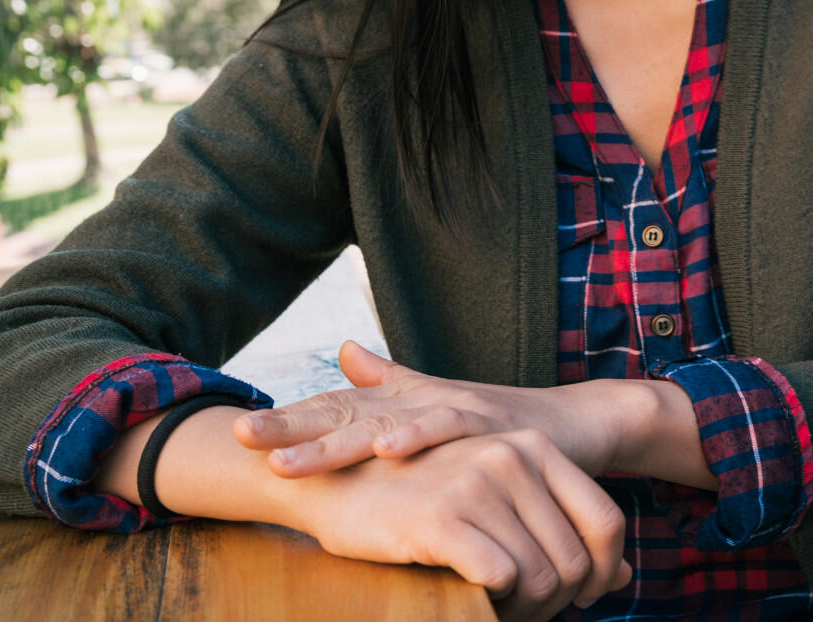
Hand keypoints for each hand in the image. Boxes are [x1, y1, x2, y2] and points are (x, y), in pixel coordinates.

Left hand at [235, 342, 628, 478]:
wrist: (580, 425)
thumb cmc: (504, 425)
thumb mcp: (441, 407)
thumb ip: (392, 381)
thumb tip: (345, 350)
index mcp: (405, 405)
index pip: (335, 412)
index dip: (286, 421)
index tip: (232, 433)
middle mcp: (423, 400)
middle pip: (346, 414)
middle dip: (289, 428)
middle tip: (238, 436)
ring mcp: (456, 408)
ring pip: (383, 425)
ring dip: (332, 445)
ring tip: (284, 462)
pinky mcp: (492, 424)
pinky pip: (448, 429)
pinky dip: (418, 438)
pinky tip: (387, 449)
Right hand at [287, 425, 631, 621]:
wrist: (336, 484)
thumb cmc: (425, 499)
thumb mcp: (502, 499)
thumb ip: (563, 527)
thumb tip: (623, 576)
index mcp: (536, 447)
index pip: (606, 520)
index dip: (604, 571)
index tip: (585, 598)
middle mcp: (513, 456)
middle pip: (576, 558)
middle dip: (559, 601)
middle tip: (528, 613)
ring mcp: (478, 484)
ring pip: (541, 576)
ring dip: (527, 610)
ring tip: (501, 610)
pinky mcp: (441, 518)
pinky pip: (500, 578)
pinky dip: (495, 605)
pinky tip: (476, 602)